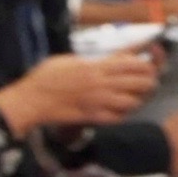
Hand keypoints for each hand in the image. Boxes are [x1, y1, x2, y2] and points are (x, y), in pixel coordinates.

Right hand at [0, 48, 158, 130]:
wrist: (29, 100)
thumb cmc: (44, 77)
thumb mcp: (67, 60)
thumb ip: (91, 60)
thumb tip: (108, 58)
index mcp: (95, 67)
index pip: (134, 64)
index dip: (146, 65)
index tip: (147, 67)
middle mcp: (101, 84)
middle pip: (140, 83)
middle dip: (147, 83)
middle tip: (144, 84)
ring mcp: (97, 101)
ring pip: (133, 101)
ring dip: (136, 100)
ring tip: (132, 98)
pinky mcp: (91, 116)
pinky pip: (117, 117)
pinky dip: (122, 114)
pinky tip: (118, 111)